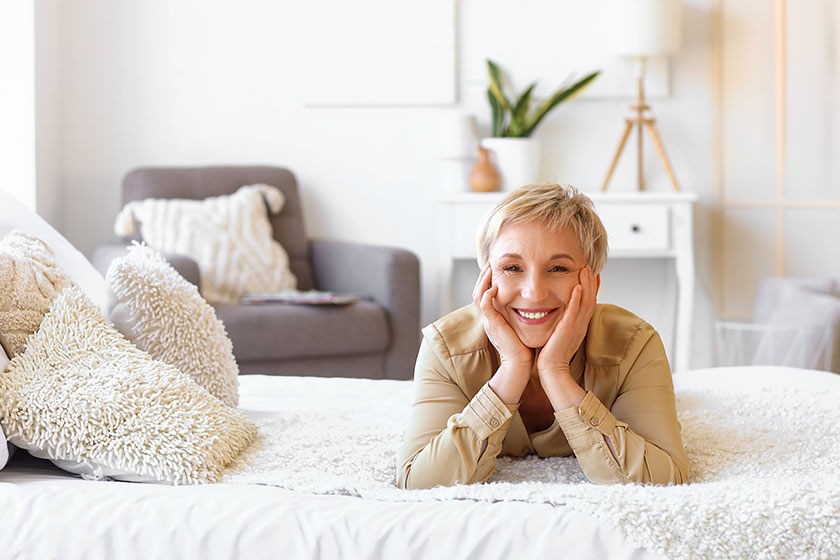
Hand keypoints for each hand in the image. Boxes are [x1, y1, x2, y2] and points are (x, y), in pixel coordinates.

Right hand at [473, 264, 531, 403]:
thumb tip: (535, 303)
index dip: (488, 281)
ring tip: (489, 269)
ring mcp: (488, 321)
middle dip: (483, 276)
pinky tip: (494, 286)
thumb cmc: (524, 348)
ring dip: (483, 281)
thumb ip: (523, 315)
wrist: (520, 364)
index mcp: (495, 318)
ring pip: (478, 295)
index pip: (486, 294)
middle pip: (478, 291)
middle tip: (489, 263)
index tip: (496, 268)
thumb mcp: (522, 326)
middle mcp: (489, 318)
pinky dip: (487, 294)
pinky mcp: (492, 325)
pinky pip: (484, 305)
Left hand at [536, 266, 597, 376]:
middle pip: (591, 299)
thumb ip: (561, 323)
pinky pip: (574, 312)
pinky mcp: (568, 330)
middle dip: (591, 282)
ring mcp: (576, 327)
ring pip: (585, 302)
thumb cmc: (551, 354)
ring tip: (585, 270)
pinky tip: (577, 287)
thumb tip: (557, 313)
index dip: (591, 288)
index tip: (590, 274)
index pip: (588, 303)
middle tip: (589, 266)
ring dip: (586, 285)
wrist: (551, 370)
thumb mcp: (560, 335)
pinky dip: (576, 299)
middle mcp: (581, 325)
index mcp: (579, 325)